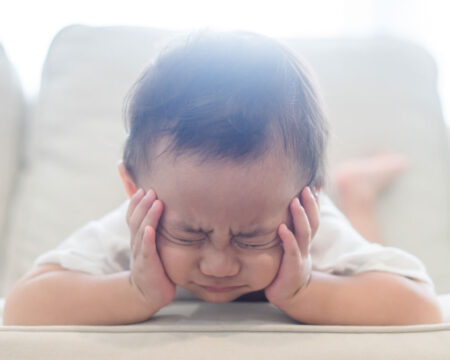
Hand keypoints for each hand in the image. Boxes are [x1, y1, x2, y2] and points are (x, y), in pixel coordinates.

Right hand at [126, 188, 175, 309]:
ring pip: (141, 231)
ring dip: (148, 216)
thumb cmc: (155, 268)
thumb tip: (166, 212)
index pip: (133, 217)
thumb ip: (155, 231)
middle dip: (143, 204)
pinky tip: (150, 229)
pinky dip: (147, 239)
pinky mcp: (148, 266)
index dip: (136, 203)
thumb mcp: (153, 247)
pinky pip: (146, 251)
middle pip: (136, 220)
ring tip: (155, 202)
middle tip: (151, 190)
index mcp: (138, 238)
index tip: (143, 189)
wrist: (148, 295)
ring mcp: (141, 254)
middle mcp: (137, 244)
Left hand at [264, 186, 319, 307]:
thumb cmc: (283, 266)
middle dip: (311, 205)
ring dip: (300, 217)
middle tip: (306, 188)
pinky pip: (291, 251)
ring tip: (294, 201)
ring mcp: (300, 257)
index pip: (313, 218)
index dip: (315, 203)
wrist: (286, 294)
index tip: (313, 186)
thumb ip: (286, 229)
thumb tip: (276, 209)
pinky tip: (282, 228)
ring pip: (304, 234)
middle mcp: (305, 246)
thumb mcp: (287, 246)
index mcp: (304, 240)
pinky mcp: (292, 268)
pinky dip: (288, 239)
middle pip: (313, 222)